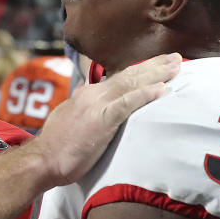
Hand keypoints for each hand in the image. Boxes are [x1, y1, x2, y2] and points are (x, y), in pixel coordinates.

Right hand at [27, 54, 178, 187]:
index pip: (118, 77)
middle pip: (128, 75)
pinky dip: (145, 95)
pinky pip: (127, 105)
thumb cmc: (56, 147)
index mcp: (86, 95)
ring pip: (130, 84)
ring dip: (156, 74)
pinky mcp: (100, 121)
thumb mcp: (68, 119)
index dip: (140, 69)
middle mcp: (92, 95)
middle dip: (155, 65)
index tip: (158, 63)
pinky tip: (161, 89)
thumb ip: (82, 108)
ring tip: (176, 66)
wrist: (41, 160)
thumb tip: (88, 99)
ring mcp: (96, 106)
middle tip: (177, 57)